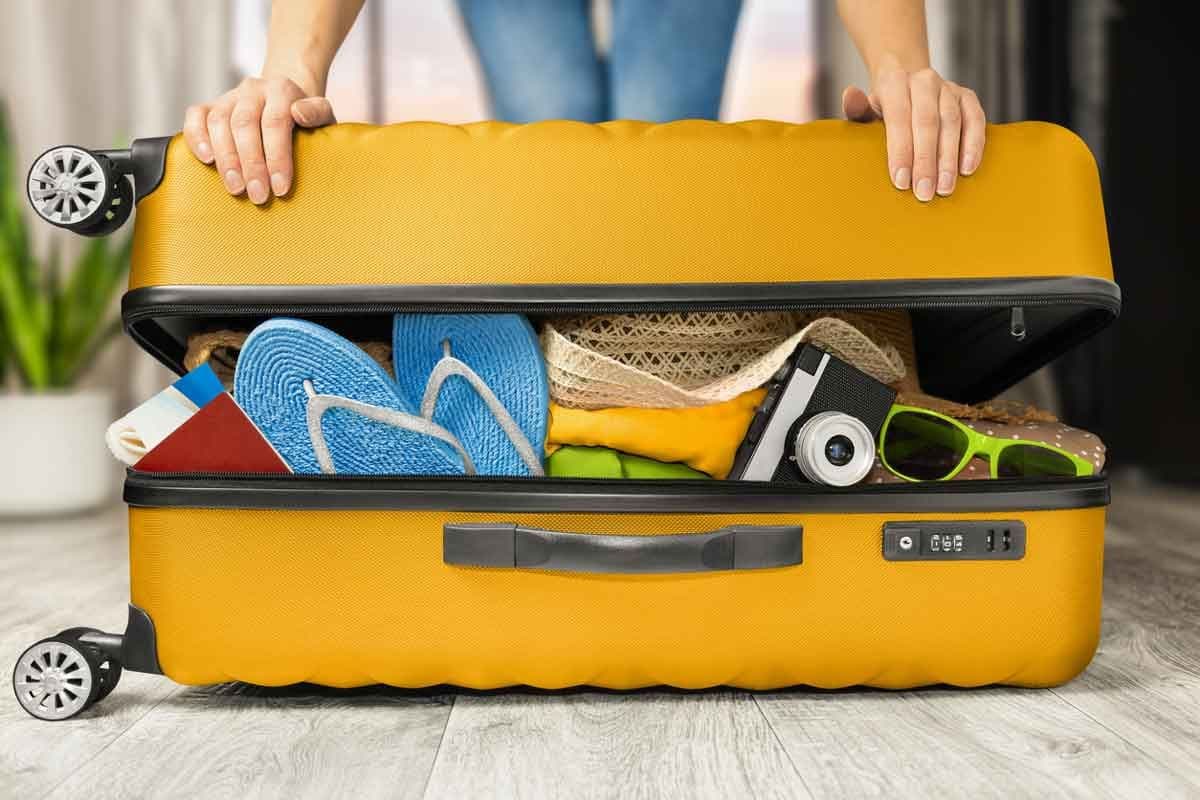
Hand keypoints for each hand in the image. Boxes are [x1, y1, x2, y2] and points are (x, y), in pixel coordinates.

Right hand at [183, 77, 335, 203]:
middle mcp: (253, 89)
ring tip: (235, 188)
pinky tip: (206, 159)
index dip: (277, 157)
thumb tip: (300, 114)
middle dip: (251, 164)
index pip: (275, 123)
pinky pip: (196, 117)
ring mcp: (229, 96)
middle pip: (245, 124)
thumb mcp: (323, 114)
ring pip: (219, 122)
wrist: (285, 100)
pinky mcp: (211, 105)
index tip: (280, 188)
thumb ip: (318, 113)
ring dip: (226, 158)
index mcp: (281, 89)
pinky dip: (197, 137)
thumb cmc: (306, 118)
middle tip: (257, 195)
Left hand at [842, 62, 984, 201]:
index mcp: (895, 82)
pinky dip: (973, 145)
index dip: (901, 151)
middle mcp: (924, 81)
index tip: (901, 181)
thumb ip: (857, 108)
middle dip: (926, 160)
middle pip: (928, 123)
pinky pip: (975, 120)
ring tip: (944, 188)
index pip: (899, 118)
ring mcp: (948, 88)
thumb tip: (850, 96)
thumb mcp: (865, 109)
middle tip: (924, 192)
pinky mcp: (967, 97)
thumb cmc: (883, 108)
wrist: (907, 86)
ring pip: (952, 123)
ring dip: (949, 158)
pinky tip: (967, 169)